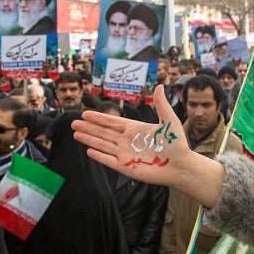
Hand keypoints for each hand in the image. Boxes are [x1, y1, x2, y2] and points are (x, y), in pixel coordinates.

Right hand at [73, 86, 223, 207]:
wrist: (181, 166)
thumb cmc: (177, 144)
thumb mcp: (169, 121)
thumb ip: (161, 104)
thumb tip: (160, 85)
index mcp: (135, 128)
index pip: (112, 122)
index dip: (98, 118)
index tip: (85, 114)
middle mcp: (127, 140)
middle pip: (103, 133)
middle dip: (88, 128)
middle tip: (73, 123)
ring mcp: (125, 154)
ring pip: (103, 145)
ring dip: (89, 140)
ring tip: (75, 134)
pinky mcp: (126, 167)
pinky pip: (108, 160)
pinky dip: (99, 156)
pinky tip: (88, 151)